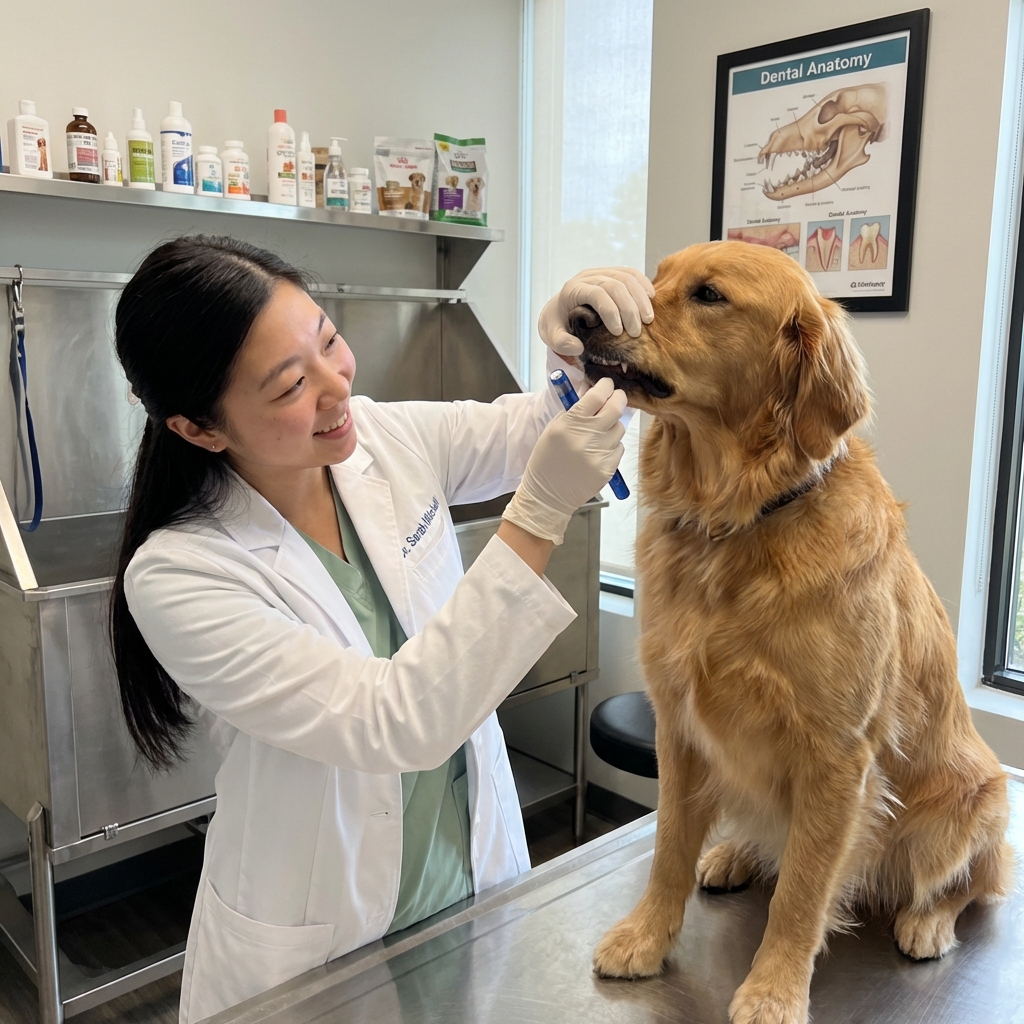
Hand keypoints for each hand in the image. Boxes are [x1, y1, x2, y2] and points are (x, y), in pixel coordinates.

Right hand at [503, 377, 626, 544]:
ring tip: (598, 434)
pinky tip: (597, 452)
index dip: (605, 386)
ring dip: (612, 426)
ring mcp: (600, 453)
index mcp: (570, 424)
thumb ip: (574, 411)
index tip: (607, 384)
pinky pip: (619, 447)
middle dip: (618, 398)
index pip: (597, 395)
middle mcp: (587, 437)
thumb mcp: (554, 429)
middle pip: (616, 407)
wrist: (548, 495)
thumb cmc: (547, 461)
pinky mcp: (609, 468)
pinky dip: (612, 446)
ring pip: (620, 428)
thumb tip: (593, 392)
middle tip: (615, 398)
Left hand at [538, 267, 654, 357]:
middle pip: (615, 285)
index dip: (611, 311)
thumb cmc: (557, 324)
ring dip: (640, 298)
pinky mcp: (612, 273)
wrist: (559, 310)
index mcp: (572, 290)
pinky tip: (651, 299)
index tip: (618, 333)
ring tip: (648, 320)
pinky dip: (643, 284)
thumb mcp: (552, 336)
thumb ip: (561, 344)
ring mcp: (601, 273)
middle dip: (629, 309)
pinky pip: (631, 273)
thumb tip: (578, 347)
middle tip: (636, 332)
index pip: (596, 294)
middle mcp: (587, 277)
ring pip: (626, 277)